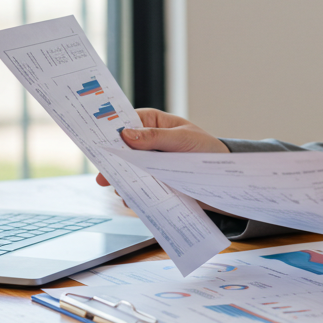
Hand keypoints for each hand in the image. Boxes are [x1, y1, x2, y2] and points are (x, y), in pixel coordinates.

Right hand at [94, 109, 237, 216]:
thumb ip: (155, 137)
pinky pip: (137, 187)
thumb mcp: (183, 139)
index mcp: (152, 123)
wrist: (224, 176)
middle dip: (112, 163)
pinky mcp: (153, 182)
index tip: (98, 142)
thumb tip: (126, 135)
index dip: (109, 131)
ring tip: (121, 190)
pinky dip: (133, 194)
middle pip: (121, 150)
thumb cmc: (207, 148)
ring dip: (122, 181)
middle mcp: (146, 142)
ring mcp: (148, 164)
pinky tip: (132, 200)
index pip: (124, 122)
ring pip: (126, 171)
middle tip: (104, 177)